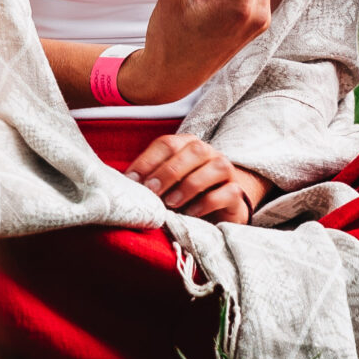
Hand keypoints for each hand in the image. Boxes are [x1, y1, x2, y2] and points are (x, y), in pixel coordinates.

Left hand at [126, 132, 270, 223]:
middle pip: (193, 150)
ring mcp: (226, 172)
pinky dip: (207, 202)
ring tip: (171, 203)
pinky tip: (190, 213)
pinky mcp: (237, 194)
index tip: (131, 180)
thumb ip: (147, 181)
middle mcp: (209, 154)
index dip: (147, 160)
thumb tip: (121, 183)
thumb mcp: (163, 187)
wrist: (215, 214)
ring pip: (215, 166)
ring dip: (190, 184)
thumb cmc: (183, 197)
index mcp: (187, 145)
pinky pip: (227, 192)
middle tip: (151, 191)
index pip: (167, 143)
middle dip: (169, 171)